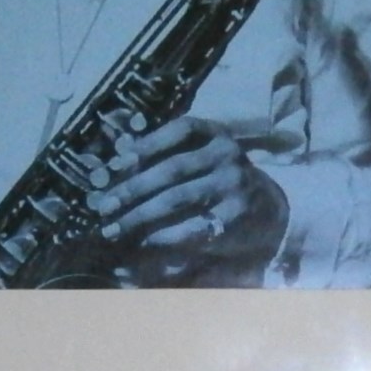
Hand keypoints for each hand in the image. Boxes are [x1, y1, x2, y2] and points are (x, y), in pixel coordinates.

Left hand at [86, 113, 287, 283]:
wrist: (266, 207)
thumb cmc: (218, 177)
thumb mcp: (199, 155)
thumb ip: (163, 153)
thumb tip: (118, 154)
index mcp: (215, 134)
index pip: (181, 130)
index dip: (148, 144)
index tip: (118, 162)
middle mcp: (226, 155)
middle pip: (172, 170)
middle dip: (133, 188)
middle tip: (104, 205)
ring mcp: (232, 186)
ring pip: (178, 199)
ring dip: (140, 215)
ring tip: (113, 227)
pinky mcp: (234, 217)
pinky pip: (191, 227)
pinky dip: (162, 236)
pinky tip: (141, 241)